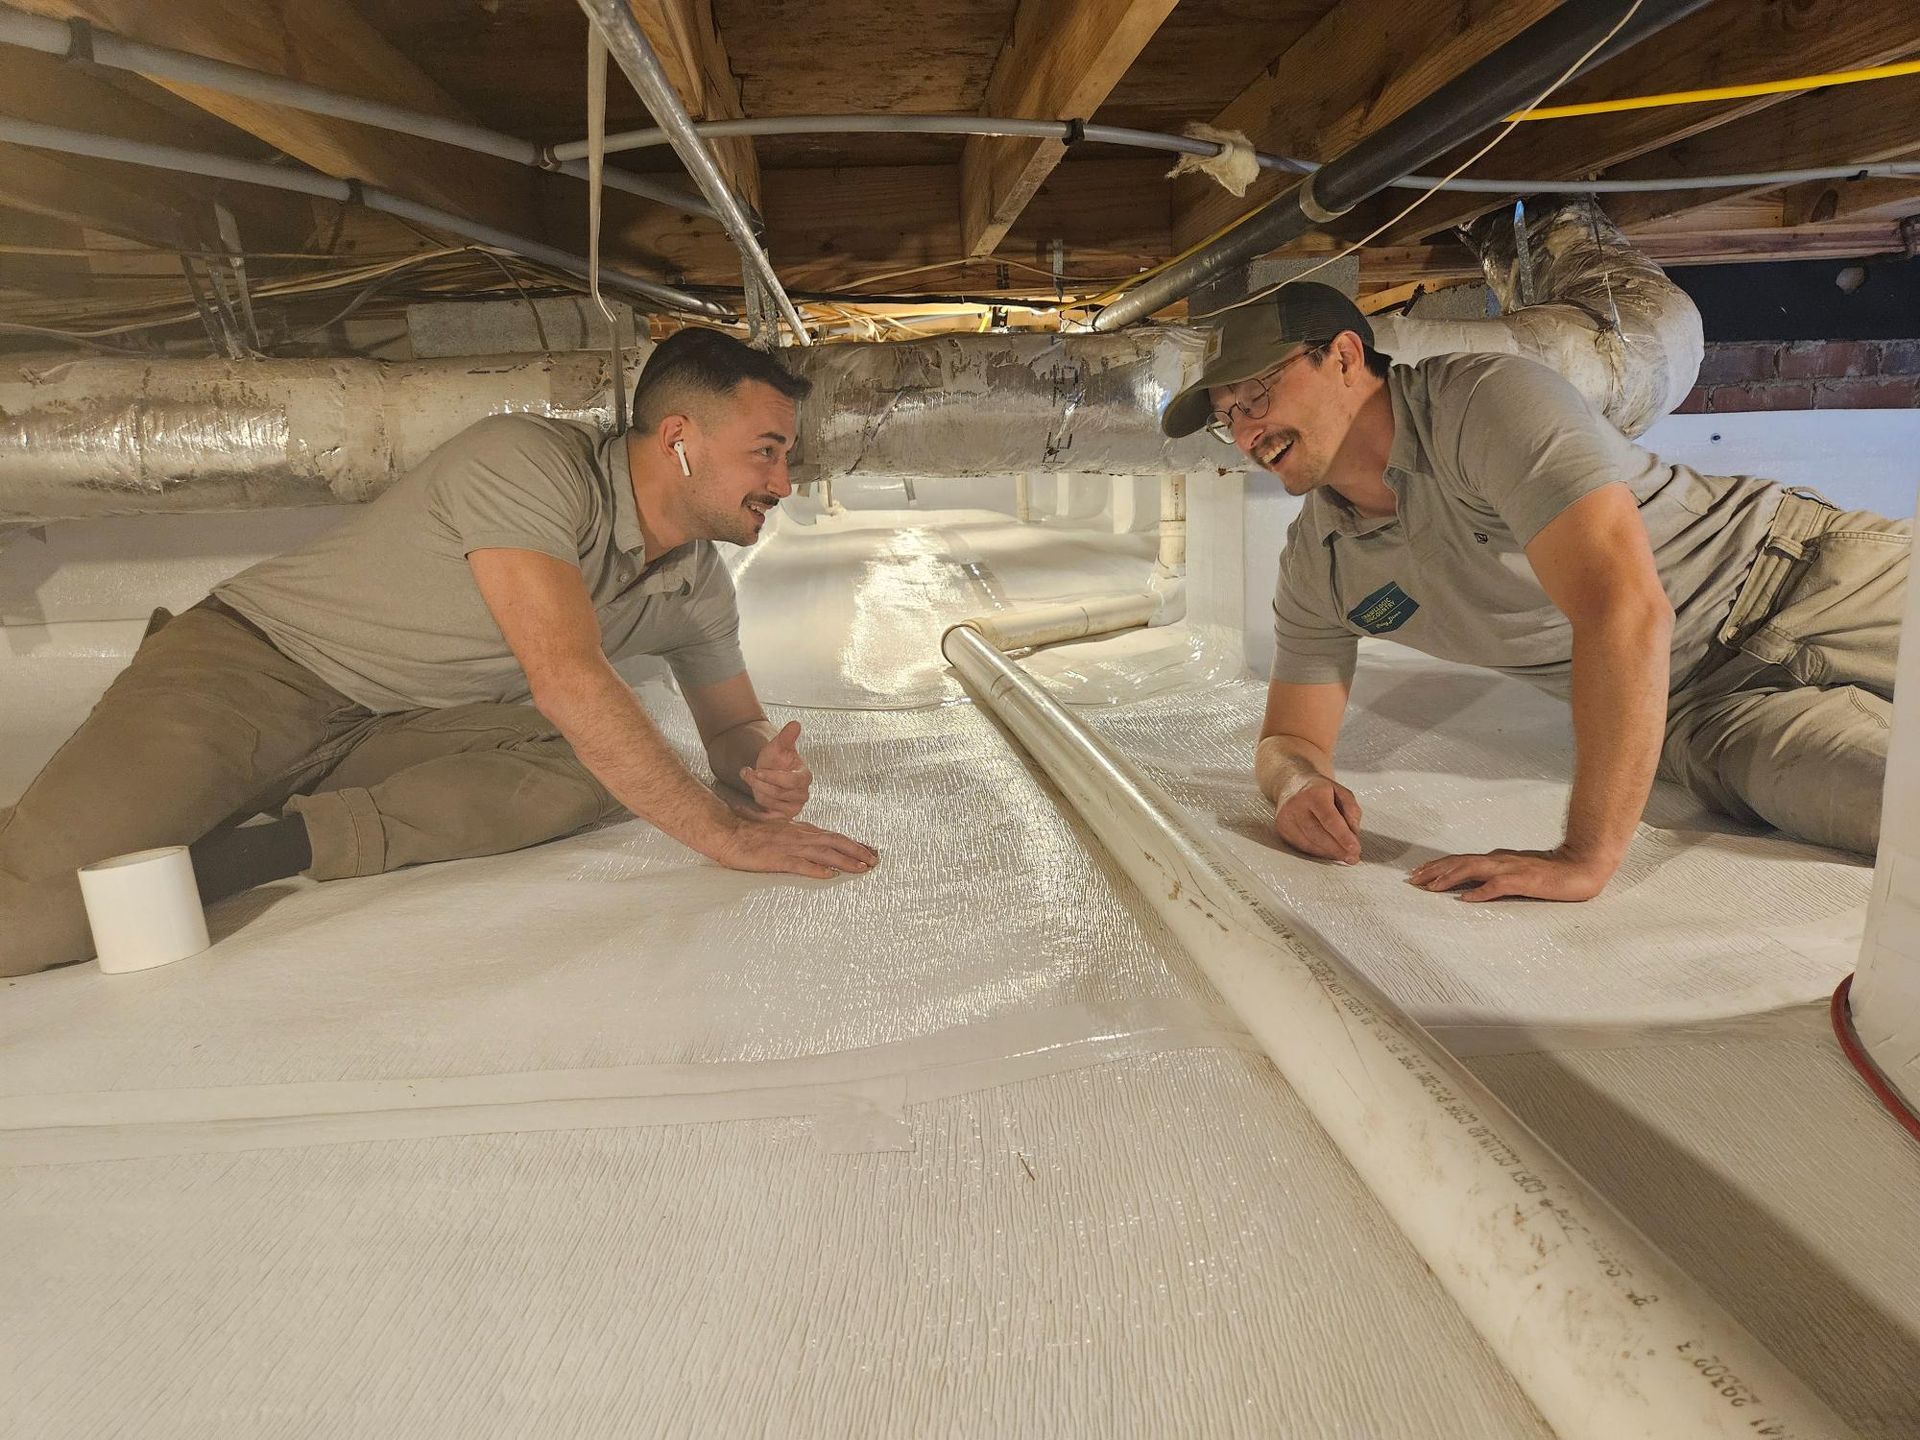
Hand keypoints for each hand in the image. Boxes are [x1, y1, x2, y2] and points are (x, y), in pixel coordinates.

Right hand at [716, 815, 877, 879]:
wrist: (729, 832)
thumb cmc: (751, 834)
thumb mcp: (780, 832)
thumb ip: (797, 837)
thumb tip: (814, 845)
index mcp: (801, 830)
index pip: (833, 836)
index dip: (853, 844)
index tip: (869, 851)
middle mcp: (800, 836)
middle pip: (835, 841)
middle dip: (857, 850)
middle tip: (875, 860)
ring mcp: (789, 846)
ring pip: (824, 852)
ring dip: (845, 860)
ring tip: (862, 868)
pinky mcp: (777, 858)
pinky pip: (800, 864)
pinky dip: (816, 870)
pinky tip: (829, 875)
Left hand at [738, 720, 811, 819]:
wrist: (770, 771)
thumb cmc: (776, 760)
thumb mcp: (779, 745)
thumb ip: (787, 736)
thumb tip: (795, 724)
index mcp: (805, 777)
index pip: (791, 781)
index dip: (773, 777)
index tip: (758, 770)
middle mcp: (802, 794)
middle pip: (778, 793)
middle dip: (760, 783)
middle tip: (748, 772)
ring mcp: (794, 807)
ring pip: (770, 802)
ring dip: (756, 791)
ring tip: (751, 780)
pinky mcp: (783, 817)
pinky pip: (767, 817)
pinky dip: (755, 809)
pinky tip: (748, 799)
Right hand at [1272, 773, 1363, 864]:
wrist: (1291, 784)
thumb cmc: (1318, 790)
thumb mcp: (1341, 791)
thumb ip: (1352, 810)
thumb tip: (1353, 832)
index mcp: (1314, 793)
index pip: (1329, 819)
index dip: (1343, 837)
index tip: (1355, 849)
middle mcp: (1296, 805)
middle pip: (1318, 834)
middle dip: (1337, 849)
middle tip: (1352, 857)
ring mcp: (1286, 818)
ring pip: (1309, 843)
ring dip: (1329, 853)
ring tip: (1343, 855)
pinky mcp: (1282, 829)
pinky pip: (1302, 846)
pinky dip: (1317, 852)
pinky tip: (1328, 852)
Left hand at [1407, 845, 1616, 902]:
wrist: (1582, 866)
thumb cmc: (1551, 873)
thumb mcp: (1517, 874)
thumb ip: (1495, 878)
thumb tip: (1470, 888)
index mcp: (1497, 860)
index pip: (1461, 861)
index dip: (1437, 866)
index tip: (1417, 874)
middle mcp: (1500, 860)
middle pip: (1460, 862)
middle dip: (1434, 871)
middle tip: (1413, 880)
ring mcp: (1512, 869)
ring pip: (1473, 869)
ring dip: (1450, 878)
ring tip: (1431, 887)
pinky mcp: (1525, 880)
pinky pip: (1498, 886)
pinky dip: (1481, 892)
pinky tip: (1466, 899)